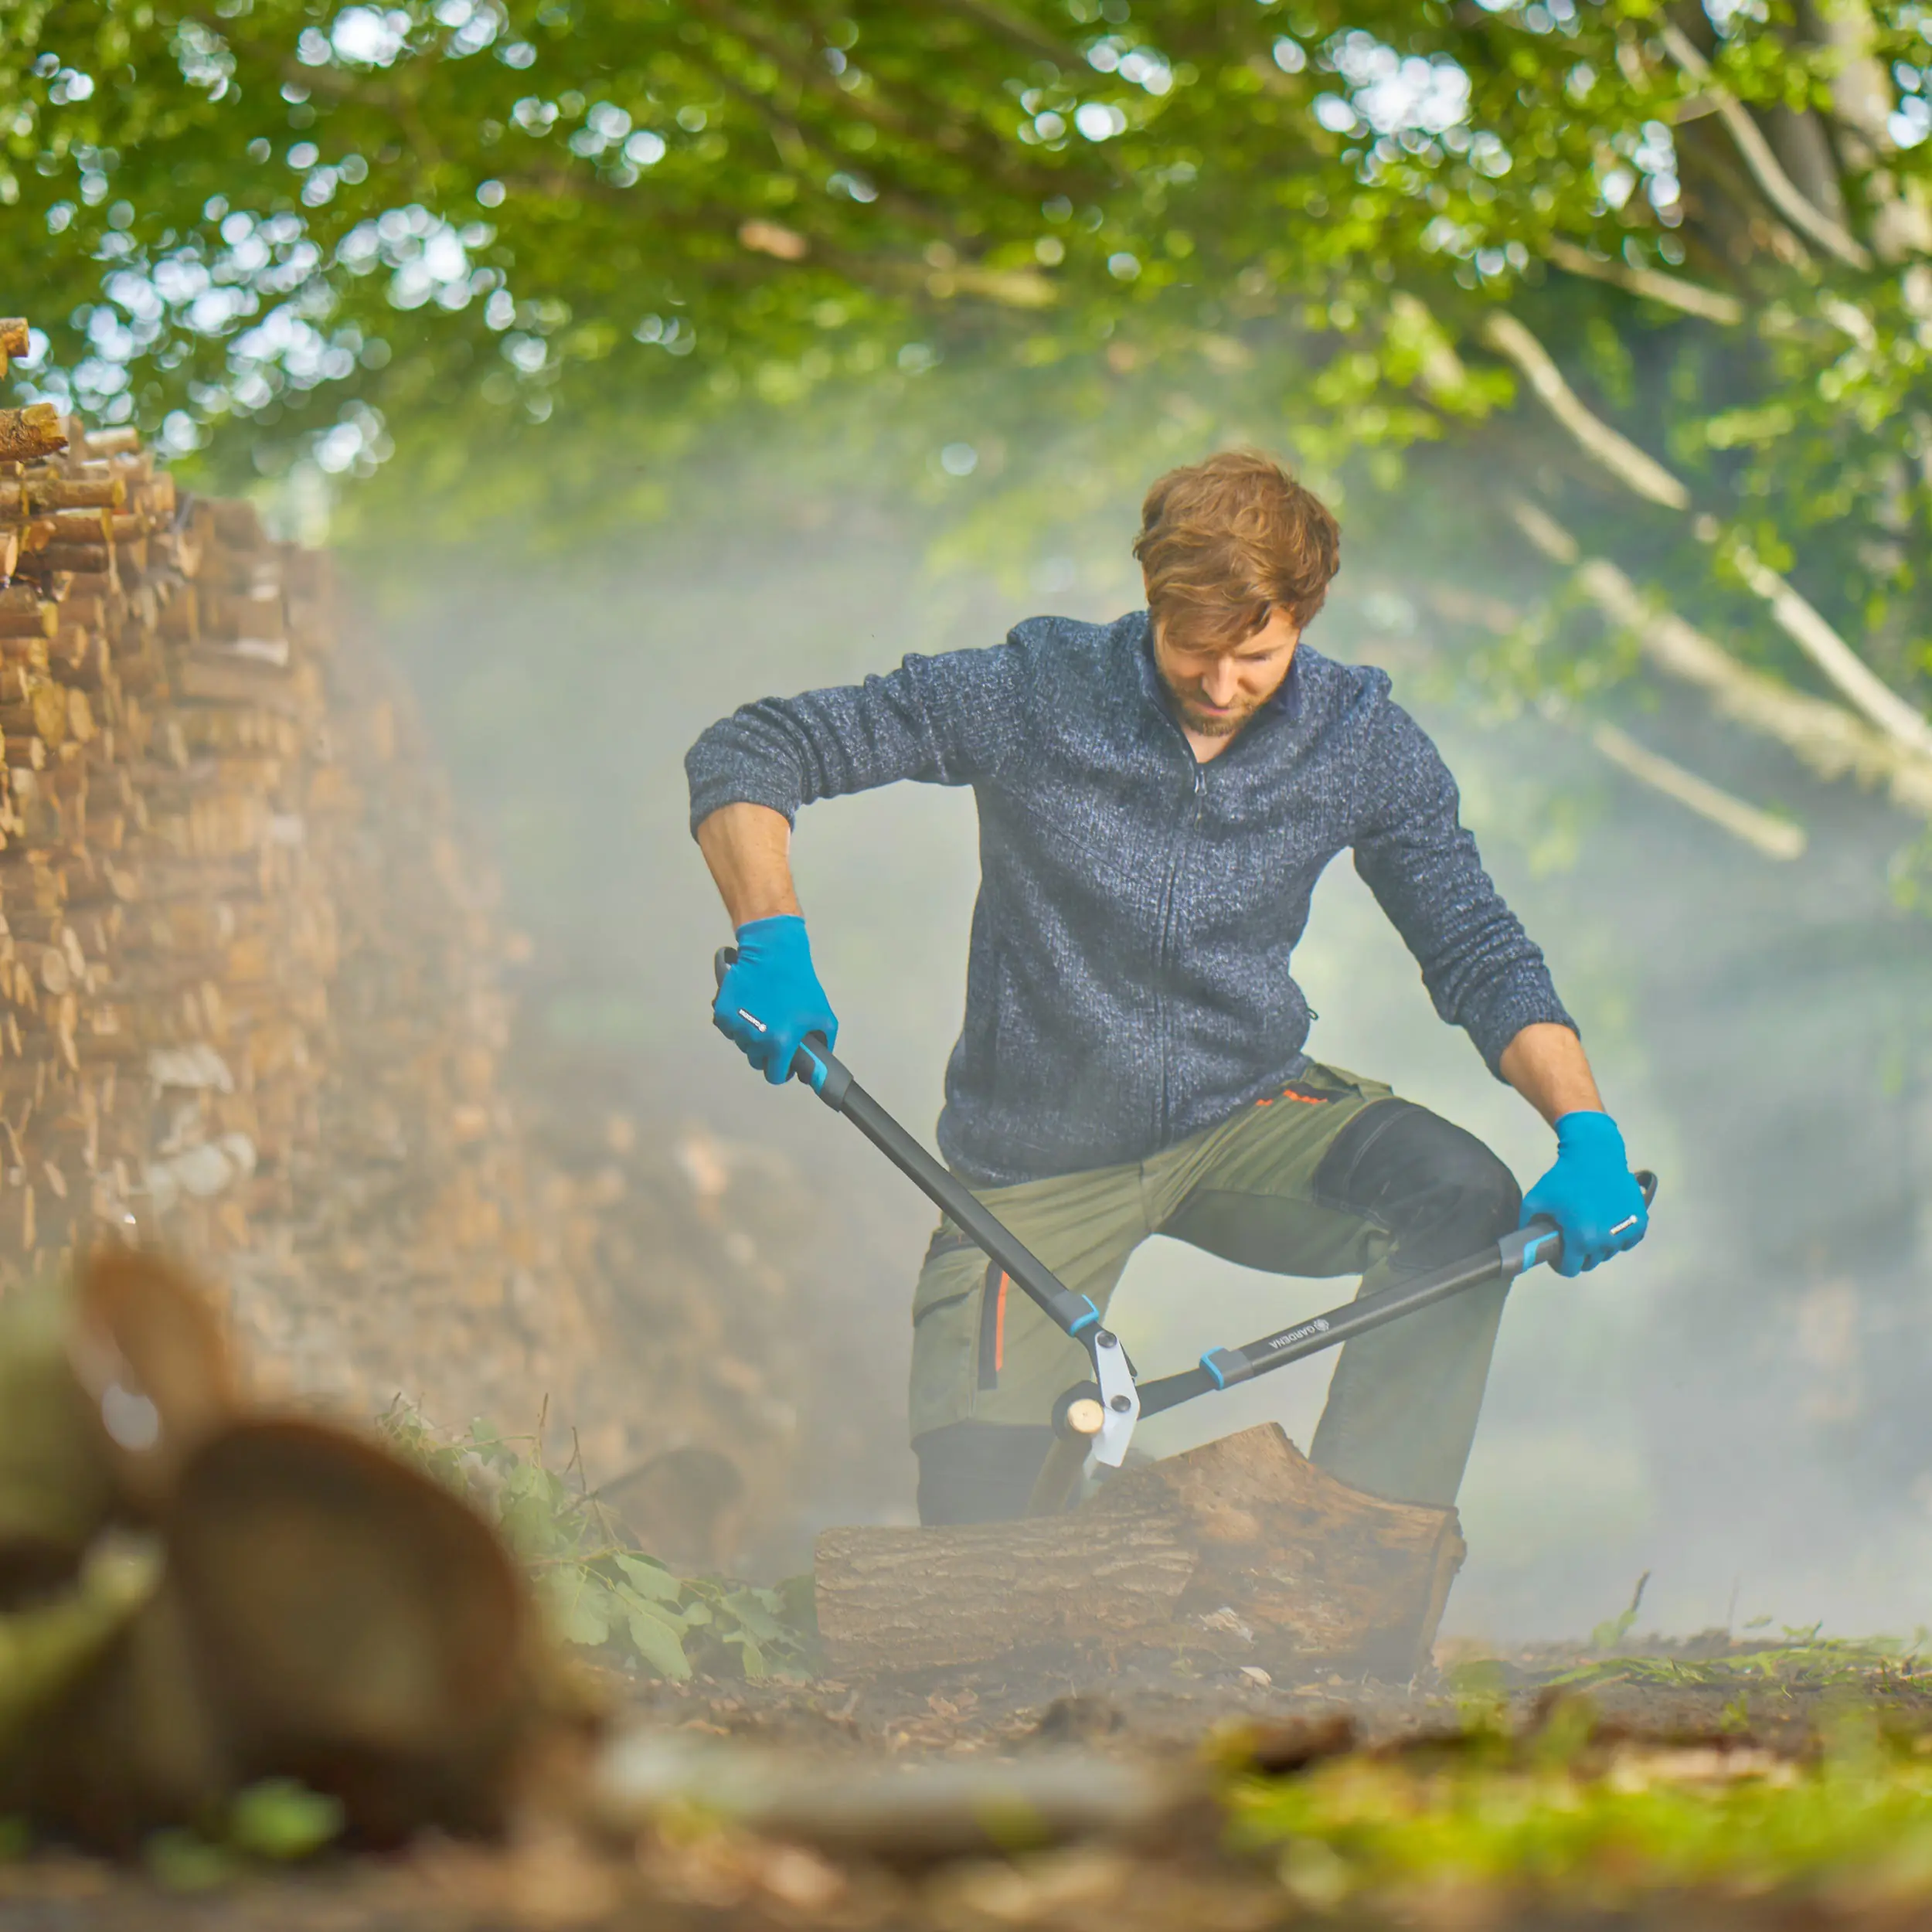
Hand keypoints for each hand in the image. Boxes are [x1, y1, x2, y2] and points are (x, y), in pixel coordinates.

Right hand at [712, 915, 837, 1085]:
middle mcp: (755, 1040)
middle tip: (774, 1034)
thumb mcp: (823, 1015)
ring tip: (762, 1016)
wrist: (772, 954)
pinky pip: (729, 1029)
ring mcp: (735, 1028)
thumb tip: (816, 1064)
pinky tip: (748, 1008)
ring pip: (742, 1044)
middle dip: (766, 1053)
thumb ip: (824, 1043)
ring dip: (751, 1037)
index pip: (775, 1076)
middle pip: (757, 1061)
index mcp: (780, 1044)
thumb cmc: (800, 985)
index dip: (781, 1070)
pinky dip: (737, 1024)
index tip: (785, 1061)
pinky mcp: (721, 1014)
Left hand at [1521, 1111, 1647, 1276]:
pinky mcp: (1640, 1222)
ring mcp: (1626, 1232)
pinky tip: (1609, 1222)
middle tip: (1573, 1233)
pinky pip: (1627, 1241)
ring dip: (1599, 1245)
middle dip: (1579, 1253)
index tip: (1558, 1250)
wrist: (1595, 1155)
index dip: (1560, 1263)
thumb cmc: (1563, 1178)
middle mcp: (1607, 1241)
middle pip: (1591, 1262)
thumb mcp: (1535, 1199)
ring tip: (1590, 1224)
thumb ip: (1526, 1224)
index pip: (1571, 1269)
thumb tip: (1524, 1244)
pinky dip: (1619, 1237)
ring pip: (1609, 1252)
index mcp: (1581, 1239)